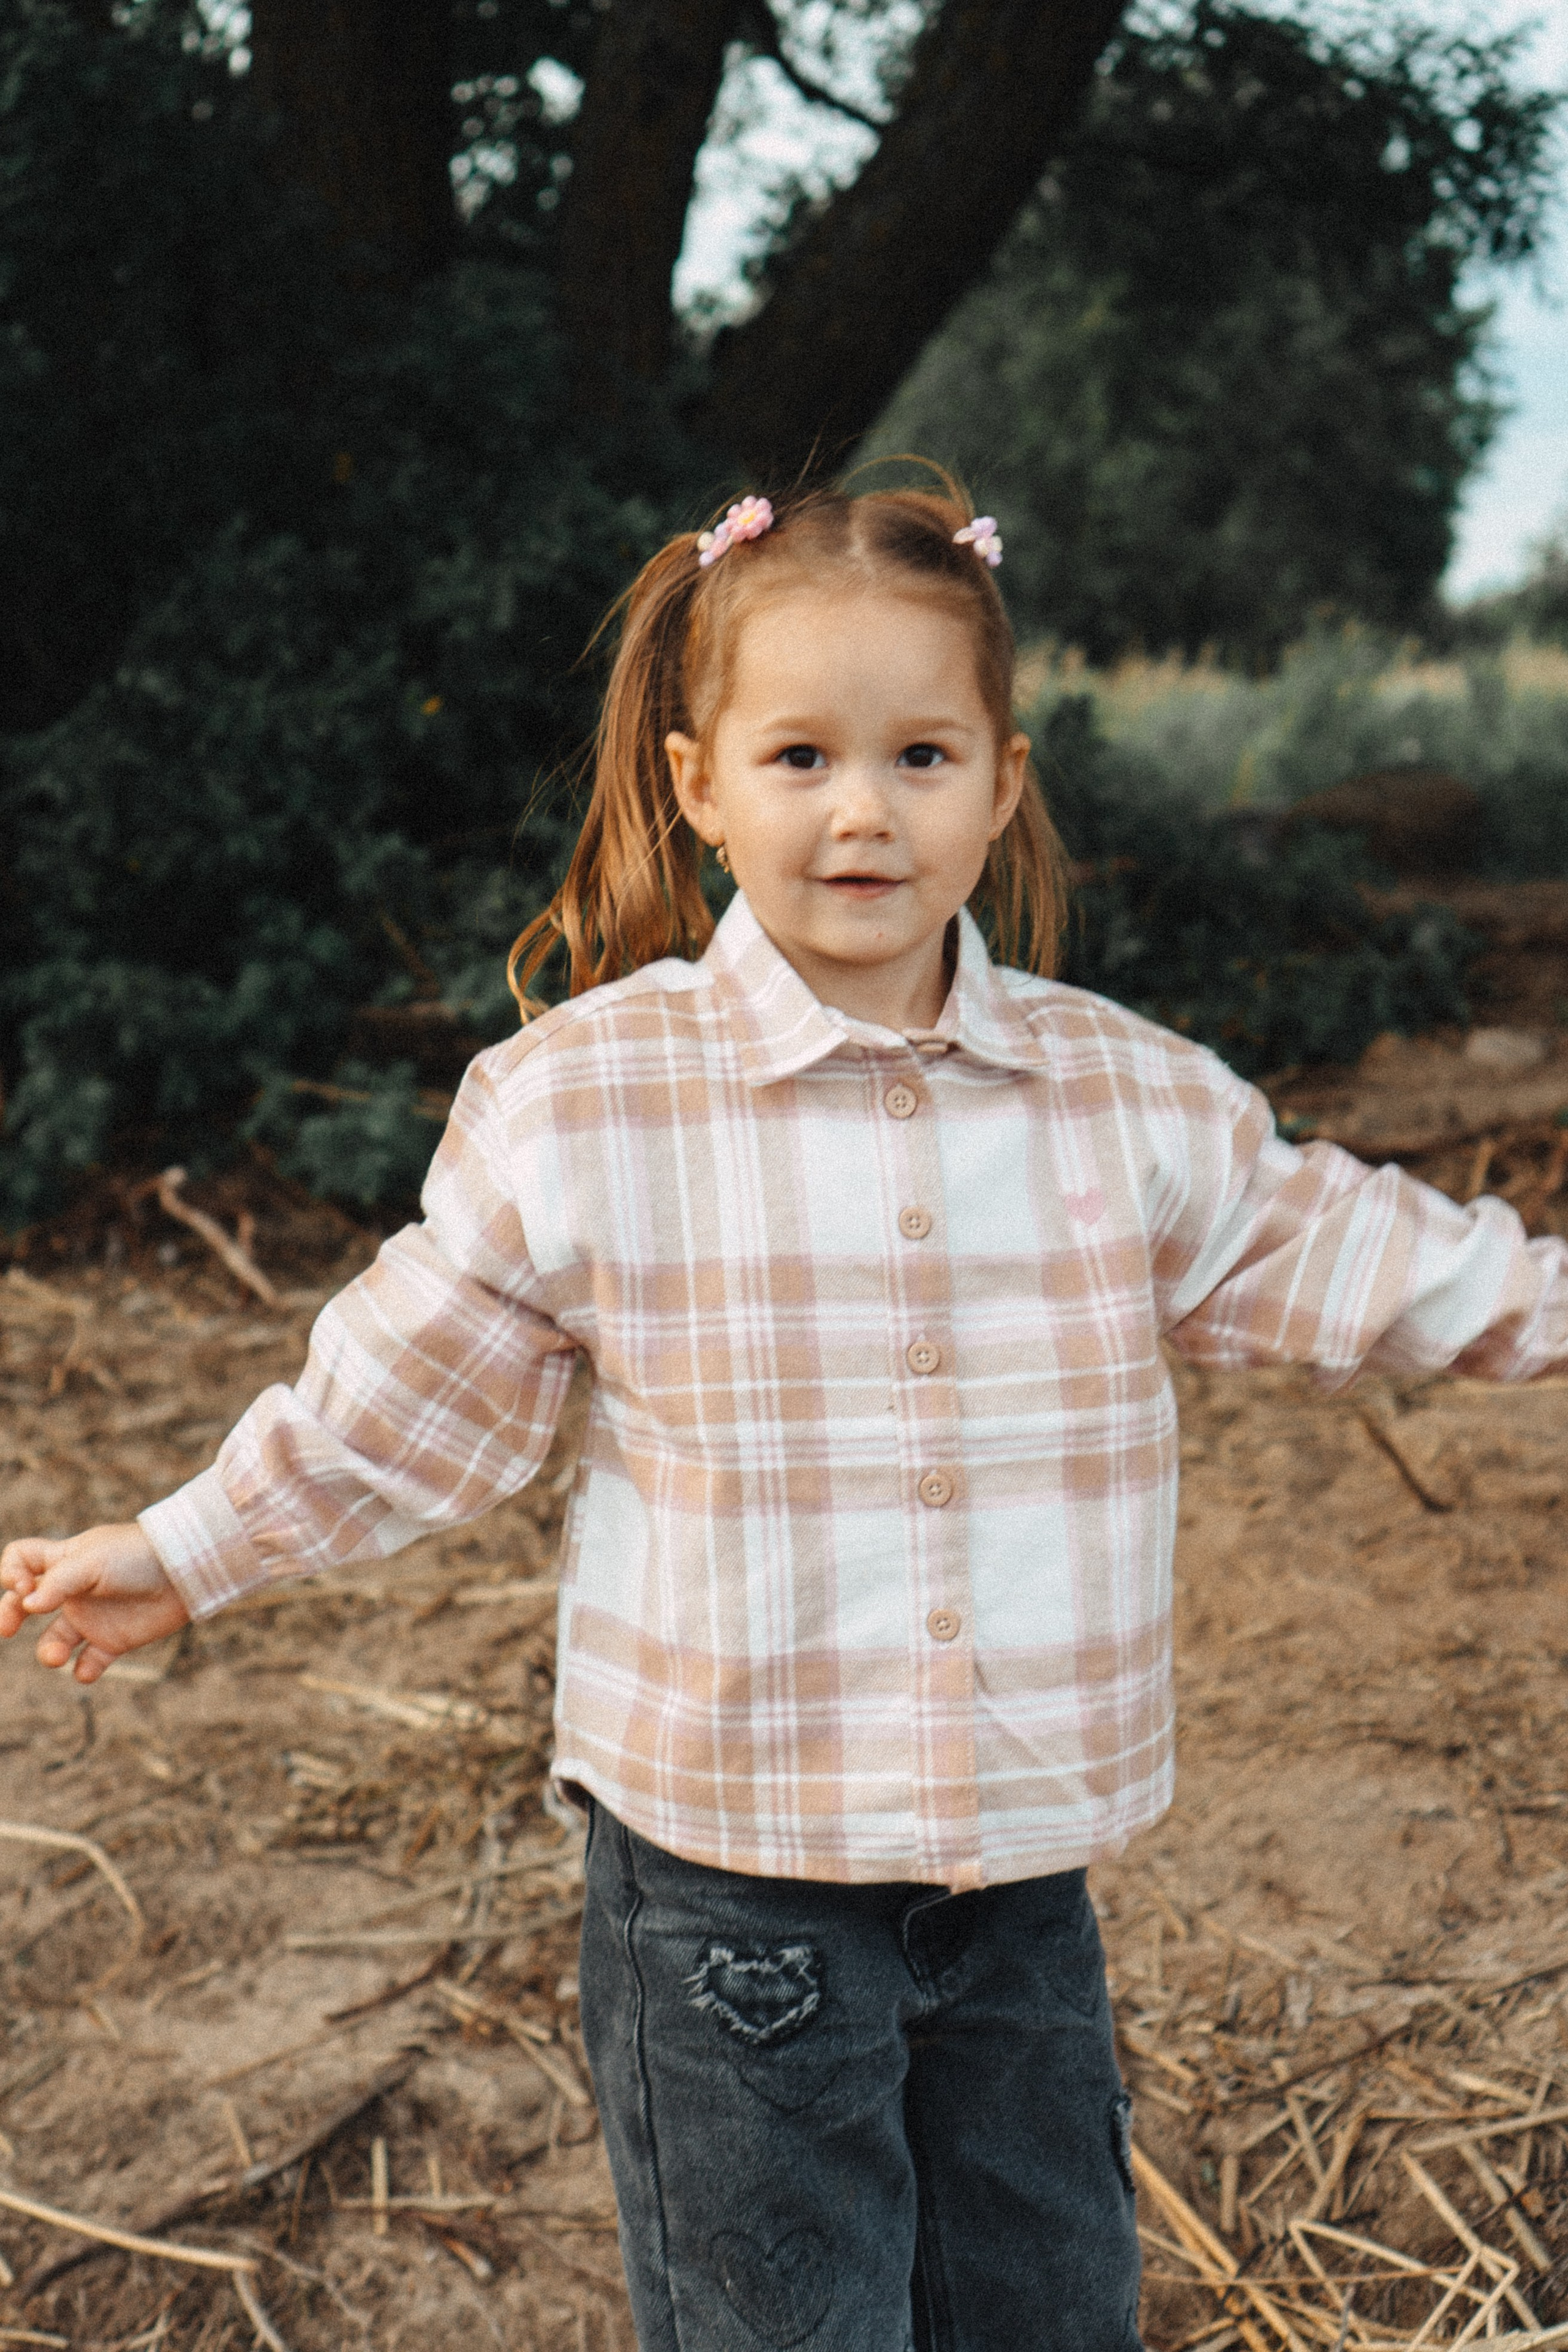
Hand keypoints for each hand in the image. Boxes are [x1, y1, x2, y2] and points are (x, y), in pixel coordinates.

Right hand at [0, 1525, 189, 1683]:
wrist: (186, 1570)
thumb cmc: (137, 1556)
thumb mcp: (92, 1561)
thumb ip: (57, 1583)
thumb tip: (26, 1605)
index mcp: (64, 1561)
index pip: (21, 1560)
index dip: (11, 1574)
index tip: (24, 1586)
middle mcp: (73, 1591)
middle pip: (25, 1605)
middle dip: (7, 1616)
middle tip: (7, 1629)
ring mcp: (93, 1617)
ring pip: (53, 1641)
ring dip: (48, 1653)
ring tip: (58, 1656)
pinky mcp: (114, 1640)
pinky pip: (89, 1663)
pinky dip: (84, 1671)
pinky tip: (87, 1669)